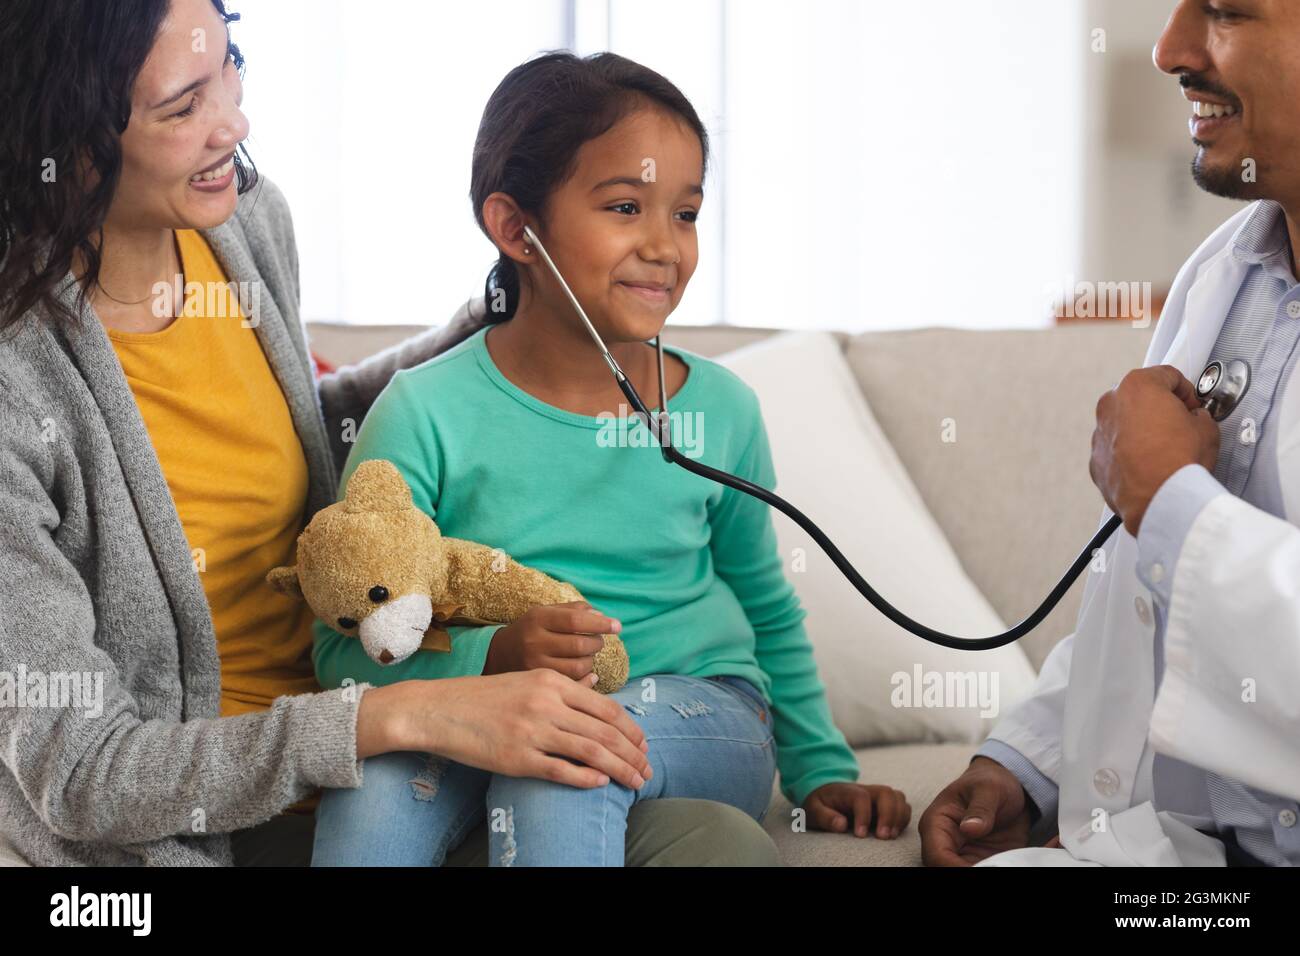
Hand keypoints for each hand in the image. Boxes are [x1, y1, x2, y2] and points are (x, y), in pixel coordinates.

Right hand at [365, 670, 652, 789]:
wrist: (440, 709)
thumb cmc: (485, 697)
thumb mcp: (527, 681)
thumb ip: (561, 692)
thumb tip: (598, 709)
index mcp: (552, 683)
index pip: (606, 707)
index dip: (631, 729)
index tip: (644, 744)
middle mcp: (547, 705)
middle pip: (605, 732)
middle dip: (633, 753)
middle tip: (648, 769)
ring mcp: (533, 732)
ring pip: (591, 752)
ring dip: (620, 769)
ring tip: (635, 781)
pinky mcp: (518, 759)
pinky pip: (562, 770)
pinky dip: (586, 778)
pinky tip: (601, 784)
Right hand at [483, 600, 620, 682]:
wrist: (498, 655)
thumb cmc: (531, 630)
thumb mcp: (545, 612)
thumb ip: (573, 610)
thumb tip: (601, 616)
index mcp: (538, 619)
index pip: (575, 620)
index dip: (600, 623)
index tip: (617, 626)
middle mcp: (534, 642)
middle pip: (579, 645)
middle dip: (596, 642)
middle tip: (597, 641)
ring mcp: (535, 666)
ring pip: (578, 666)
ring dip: (590, 661)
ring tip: (586, 655)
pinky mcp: (538, 685)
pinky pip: (573, 685)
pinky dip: (586, 679)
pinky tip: (586, 673)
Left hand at [804, 782, 910, 837]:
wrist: (825, 793)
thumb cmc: (820, 804)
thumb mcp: (812, 809)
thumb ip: (824, 816)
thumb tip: (841, 825)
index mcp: (847, 790)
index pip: (861, 797)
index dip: (864, 816)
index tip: (860, 835)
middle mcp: (866, 790)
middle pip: (886, 792)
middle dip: (888, 815)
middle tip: (882, 837)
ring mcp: (877, 796)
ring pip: (898, 797)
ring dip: (899, 816)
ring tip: (891, 837)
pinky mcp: (886, 804)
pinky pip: (902, 806)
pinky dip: (903, 818)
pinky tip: (894, 833)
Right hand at [920, 756, 1032, 865]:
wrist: (1007, 786)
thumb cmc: (991, 781)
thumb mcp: (989, 788)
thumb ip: (980, 808)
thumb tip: (970, 829)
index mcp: (937, 824)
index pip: (937, 855)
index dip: (953, 867)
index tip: (979, 869)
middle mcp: (947, 844)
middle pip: (948, 869)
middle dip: (974, 872)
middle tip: (1002, 865)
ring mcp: (964, 856)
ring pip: (968, 873)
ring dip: (992, 870)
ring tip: (1014, 862)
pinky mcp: (984, 862)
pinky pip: (990, 870)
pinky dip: (1006, 868)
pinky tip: (1022, 862)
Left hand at [1090, 365, 1219, 536]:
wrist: (1160, 500)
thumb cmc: (1178, 462)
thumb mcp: (1207, 428)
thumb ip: (1198, 416)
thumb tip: (1194, 421)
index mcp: (1136, 387)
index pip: (1166, 375)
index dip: (1186, 390)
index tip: (1192, 403)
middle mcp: (1111, 406)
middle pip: (1140, 397)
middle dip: (1160, 408)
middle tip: (1180, 423)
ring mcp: (1099, 433)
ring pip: (1124, 424)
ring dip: (1142, 431)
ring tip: (1165, 448)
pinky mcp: (1096, 460)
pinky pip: (1115, 449)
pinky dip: (1129, 453)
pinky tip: (1150, 465)